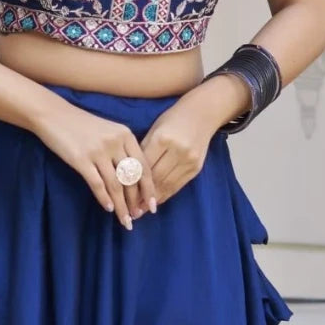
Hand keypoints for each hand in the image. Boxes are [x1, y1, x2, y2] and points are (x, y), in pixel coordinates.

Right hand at [32, 102, 157, 229]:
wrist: (54, 115)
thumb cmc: (82, 125)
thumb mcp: (109, 131)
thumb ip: (123, 150)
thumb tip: (134, 180)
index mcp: (126, 135)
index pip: (144, 167)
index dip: (149, 189)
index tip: (152, 206)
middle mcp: (116, 143)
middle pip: (132, 178)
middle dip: (136, 201)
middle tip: (138, 217)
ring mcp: (98, 151)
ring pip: (116, 185)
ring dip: (121, 206)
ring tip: (125, 220)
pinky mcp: (81, 159)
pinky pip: (97, 184)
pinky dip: (104, 198)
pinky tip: (109, 209)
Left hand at [133, 83, 234, 212]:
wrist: (203, 113)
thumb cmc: (173, 119)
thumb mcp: (155, 129)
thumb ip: (144, 150)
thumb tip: (130, 174)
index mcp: (162, 138)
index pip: (144, 166)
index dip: (132, 182)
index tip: (121, 195)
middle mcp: (177, 150)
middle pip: (155, 178)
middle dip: (141, 196)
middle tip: (129, 210)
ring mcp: (189, 160)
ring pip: (167, 184)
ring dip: (153, 199)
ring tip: (141, 210)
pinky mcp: (196, 168)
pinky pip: (178, 185)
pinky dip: (166, 194)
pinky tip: (156, 201)